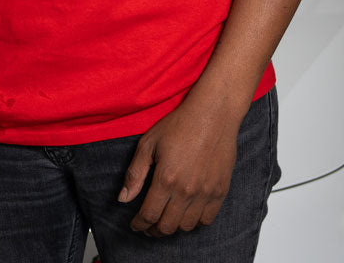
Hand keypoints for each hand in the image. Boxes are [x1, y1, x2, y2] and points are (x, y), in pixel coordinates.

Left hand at [118, 98, 241, 235]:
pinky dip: (194, 222)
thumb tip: (123, 198)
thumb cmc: (180, 124)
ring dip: (173, 227)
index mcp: (166, 178)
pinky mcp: (220, 191)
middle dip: (153, 229)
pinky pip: (206, 220)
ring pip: (186, 227)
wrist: (213, 114)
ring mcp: (205, 193)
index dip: (139, 224)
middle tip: (148, 224)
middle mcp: (186, 190)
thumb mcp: (149, 143)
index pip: (148, 215)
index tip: (135, 225)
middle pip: (166, 226)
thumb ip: (135, 173)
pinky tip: (186, 213)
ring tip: (166, 219)